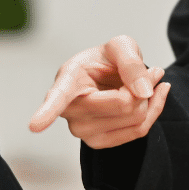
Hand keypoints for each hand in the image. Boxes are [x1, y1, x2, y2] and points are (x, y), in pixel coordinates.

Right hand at [26, 35, 170, 148]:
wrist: (108, 78)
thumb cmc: (107, 60)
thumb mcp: (120, 45)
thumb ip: (131, 62)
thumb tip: (143, 92)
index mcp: (66, 82)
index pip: (56, 98)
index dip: (46, 112)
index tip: (34, 126)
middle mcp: (70, 111)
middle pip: (123, 104)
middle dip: (144, 85)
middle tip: (148, 70)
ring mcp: (83, 132)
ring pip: (136, 118)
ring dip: (150, 98)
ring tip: (146, 81)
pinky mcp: (99, 143)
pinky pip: (139, 131)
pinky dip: (154, 111)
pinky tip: (153, 96)